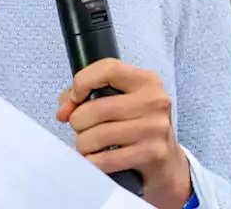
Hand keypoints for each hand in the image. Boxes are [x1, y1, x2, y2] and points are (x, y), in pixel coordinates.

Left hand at [57, 59, 191, 207]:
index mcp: (146, 81)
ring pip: (96, 135)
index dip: (83, 81)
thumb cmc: (137, 127)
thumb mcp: (120, 102)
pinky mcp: (152, 154)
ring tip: (89, 146)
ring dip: (83, 144)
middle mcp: (154, 101)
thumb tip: (64, 110)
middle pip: (96, 108)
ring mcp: (154, 128)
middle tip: (82, 129)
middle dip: (78, 122)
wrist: (166, 162)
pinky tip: (96, 159)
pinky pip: (105, 159)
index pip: (108, 69)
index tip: (75, 98)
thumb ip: (88, 97)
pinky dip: (92, 161)